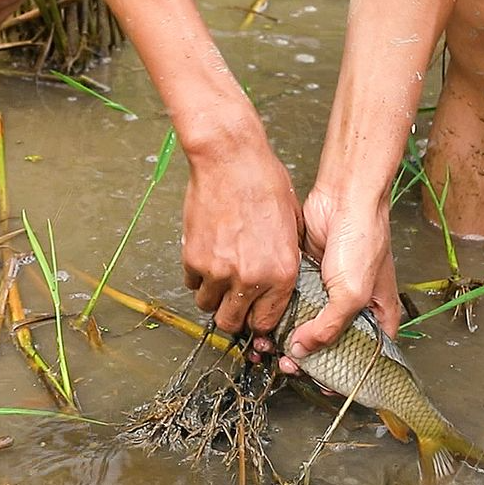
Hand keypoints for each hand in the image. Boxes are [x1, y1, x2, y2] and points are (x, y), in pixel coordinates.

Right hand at [181, 141, 302, 335]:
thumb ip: (285, 263)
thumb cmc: (265, 185)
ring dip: (213, 297)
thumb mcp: (293, 229)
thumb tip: (279, 284)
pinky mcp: (193, 258)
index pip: (265, 321)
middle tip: (233, 302)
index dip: (258, 321)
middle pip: (232, 322)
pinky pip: (191, 283)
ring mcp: (219, 271)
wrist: (231, 161)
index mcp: (281, 273)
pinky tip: (207, 260)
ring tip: (220, 278)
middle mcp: (251, 279)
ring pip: (208, 306)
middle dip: (233, 316)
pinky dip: (197, 278)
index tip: (254, 315)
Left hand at [278, 188, 399, 374]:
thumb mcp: (351, 294)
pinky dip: (281, 316)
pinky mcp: (310, 279)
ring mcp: (331, 294)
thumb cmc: (363, 240)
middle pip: (332, 345)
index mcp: (378, 315)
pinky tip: (266, 324)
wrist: (344, 199)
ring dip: (290, 339)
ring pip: (309, 326)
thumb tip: (301, 352)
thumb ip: (328, 327)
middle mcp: (355, 308)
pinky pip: (294, 305)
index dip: (343, 372)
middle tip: (288, 365)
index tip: (319, 383)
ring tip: (271, 347)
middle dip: (308, 358)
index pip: (364, 356)